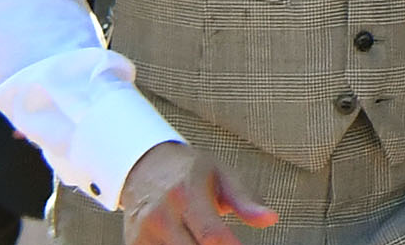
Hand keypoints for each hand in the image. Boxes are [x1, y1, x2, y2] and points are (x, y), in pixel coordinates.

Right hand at [119, 141, 276, 244]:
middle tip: (227, 244)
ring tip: (206, 241)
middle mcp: (161, 215)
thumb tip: (271, 219)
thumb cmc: (191, 170)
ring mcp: (143, 233)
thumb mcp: (223, 175)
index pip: (210, 234)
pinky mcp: (134, 244)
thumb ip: (246, 201)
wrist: (146, 166)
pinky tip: (188, 242)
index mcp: (186, 194)